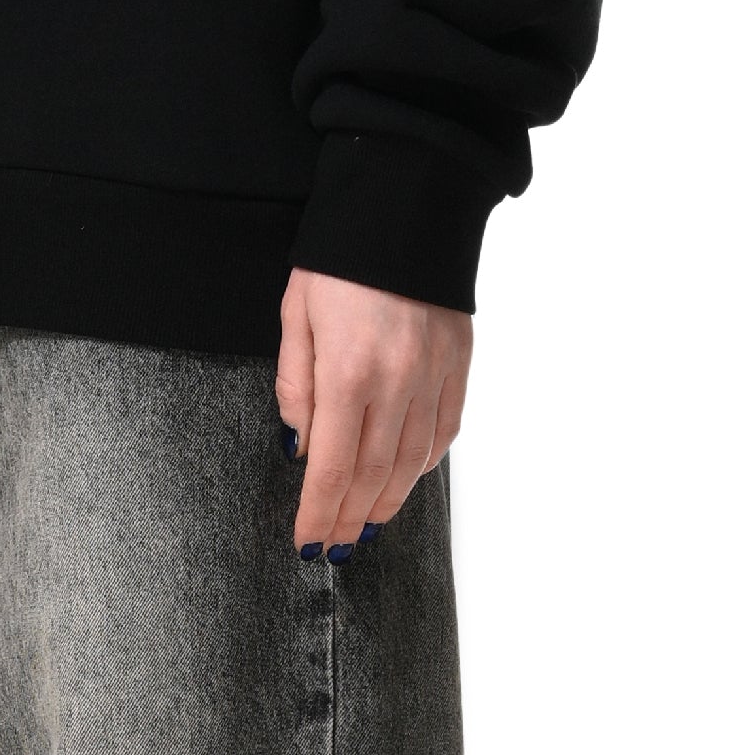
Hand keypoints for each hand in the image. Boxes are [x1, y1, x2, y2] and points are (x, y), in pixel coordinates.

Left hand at [275, 268, 469, 558]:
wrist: (405, 205)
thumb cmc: (338, 260)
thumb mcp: (296, 315)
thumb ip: (297, 384)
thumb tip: (301, 445)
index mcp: (347, 373)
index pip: (330, 467)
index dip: (319, 513)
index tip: (307, 543)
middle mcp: (396, 383)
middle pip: (372, 475)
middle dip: (350, 518)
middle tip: (335, 548)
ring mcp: (434, 376)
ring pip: (412, 461)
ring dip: (387, 501)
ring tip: (367, 525)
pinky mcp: (459, 364)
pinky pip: (444, 430)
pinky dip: (424, 464)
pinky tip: (406, 479)